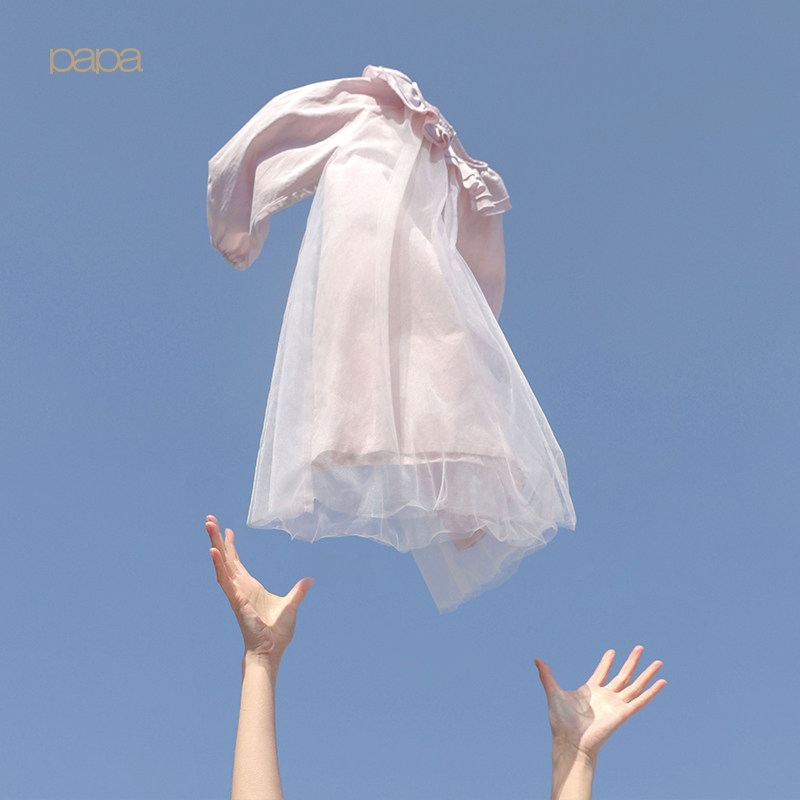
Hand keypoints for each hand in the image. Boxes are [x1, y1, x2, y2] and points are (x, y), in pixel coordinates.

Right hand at [206, 515, 312, 664]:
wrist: (271, 651)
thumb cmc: (277, 633)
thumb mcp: (291, 605)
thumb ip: (298, 591)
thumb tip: (309, 580)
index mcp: (250, 587)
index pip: (237, 562)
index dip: (231, 546)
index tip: (227, 529)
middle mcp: (240, 587)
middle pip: (226, 558)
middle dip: (217, 539)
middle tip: (209, 519)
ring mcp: (236, 593)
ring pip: (222, 564)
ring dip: (215, 545)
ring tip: (208, 526)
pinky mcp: (236, 599)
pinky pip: (225, 579)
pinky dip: (219, 565)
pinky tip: (213, 551)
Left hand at [535, 646, 665, 761]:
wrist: (570, 741)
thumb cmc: (561, 721)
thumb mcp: (554, 692)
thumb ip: (547, 675)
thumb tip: (536, 660)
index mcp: (591, 691)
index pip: (602, 673)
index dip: (607, 662)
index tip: (612, 651)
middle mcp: (606, 696)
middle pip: (623, 675)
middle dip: (632, 661)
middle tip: (640, 647)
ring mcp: (616, 704)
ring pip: (636, 685)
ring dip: (647, 673)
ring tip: (658, 662)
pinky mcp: (623, 713)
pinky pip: (641, 700)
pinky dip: (652, 692)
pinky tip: (662, 682)